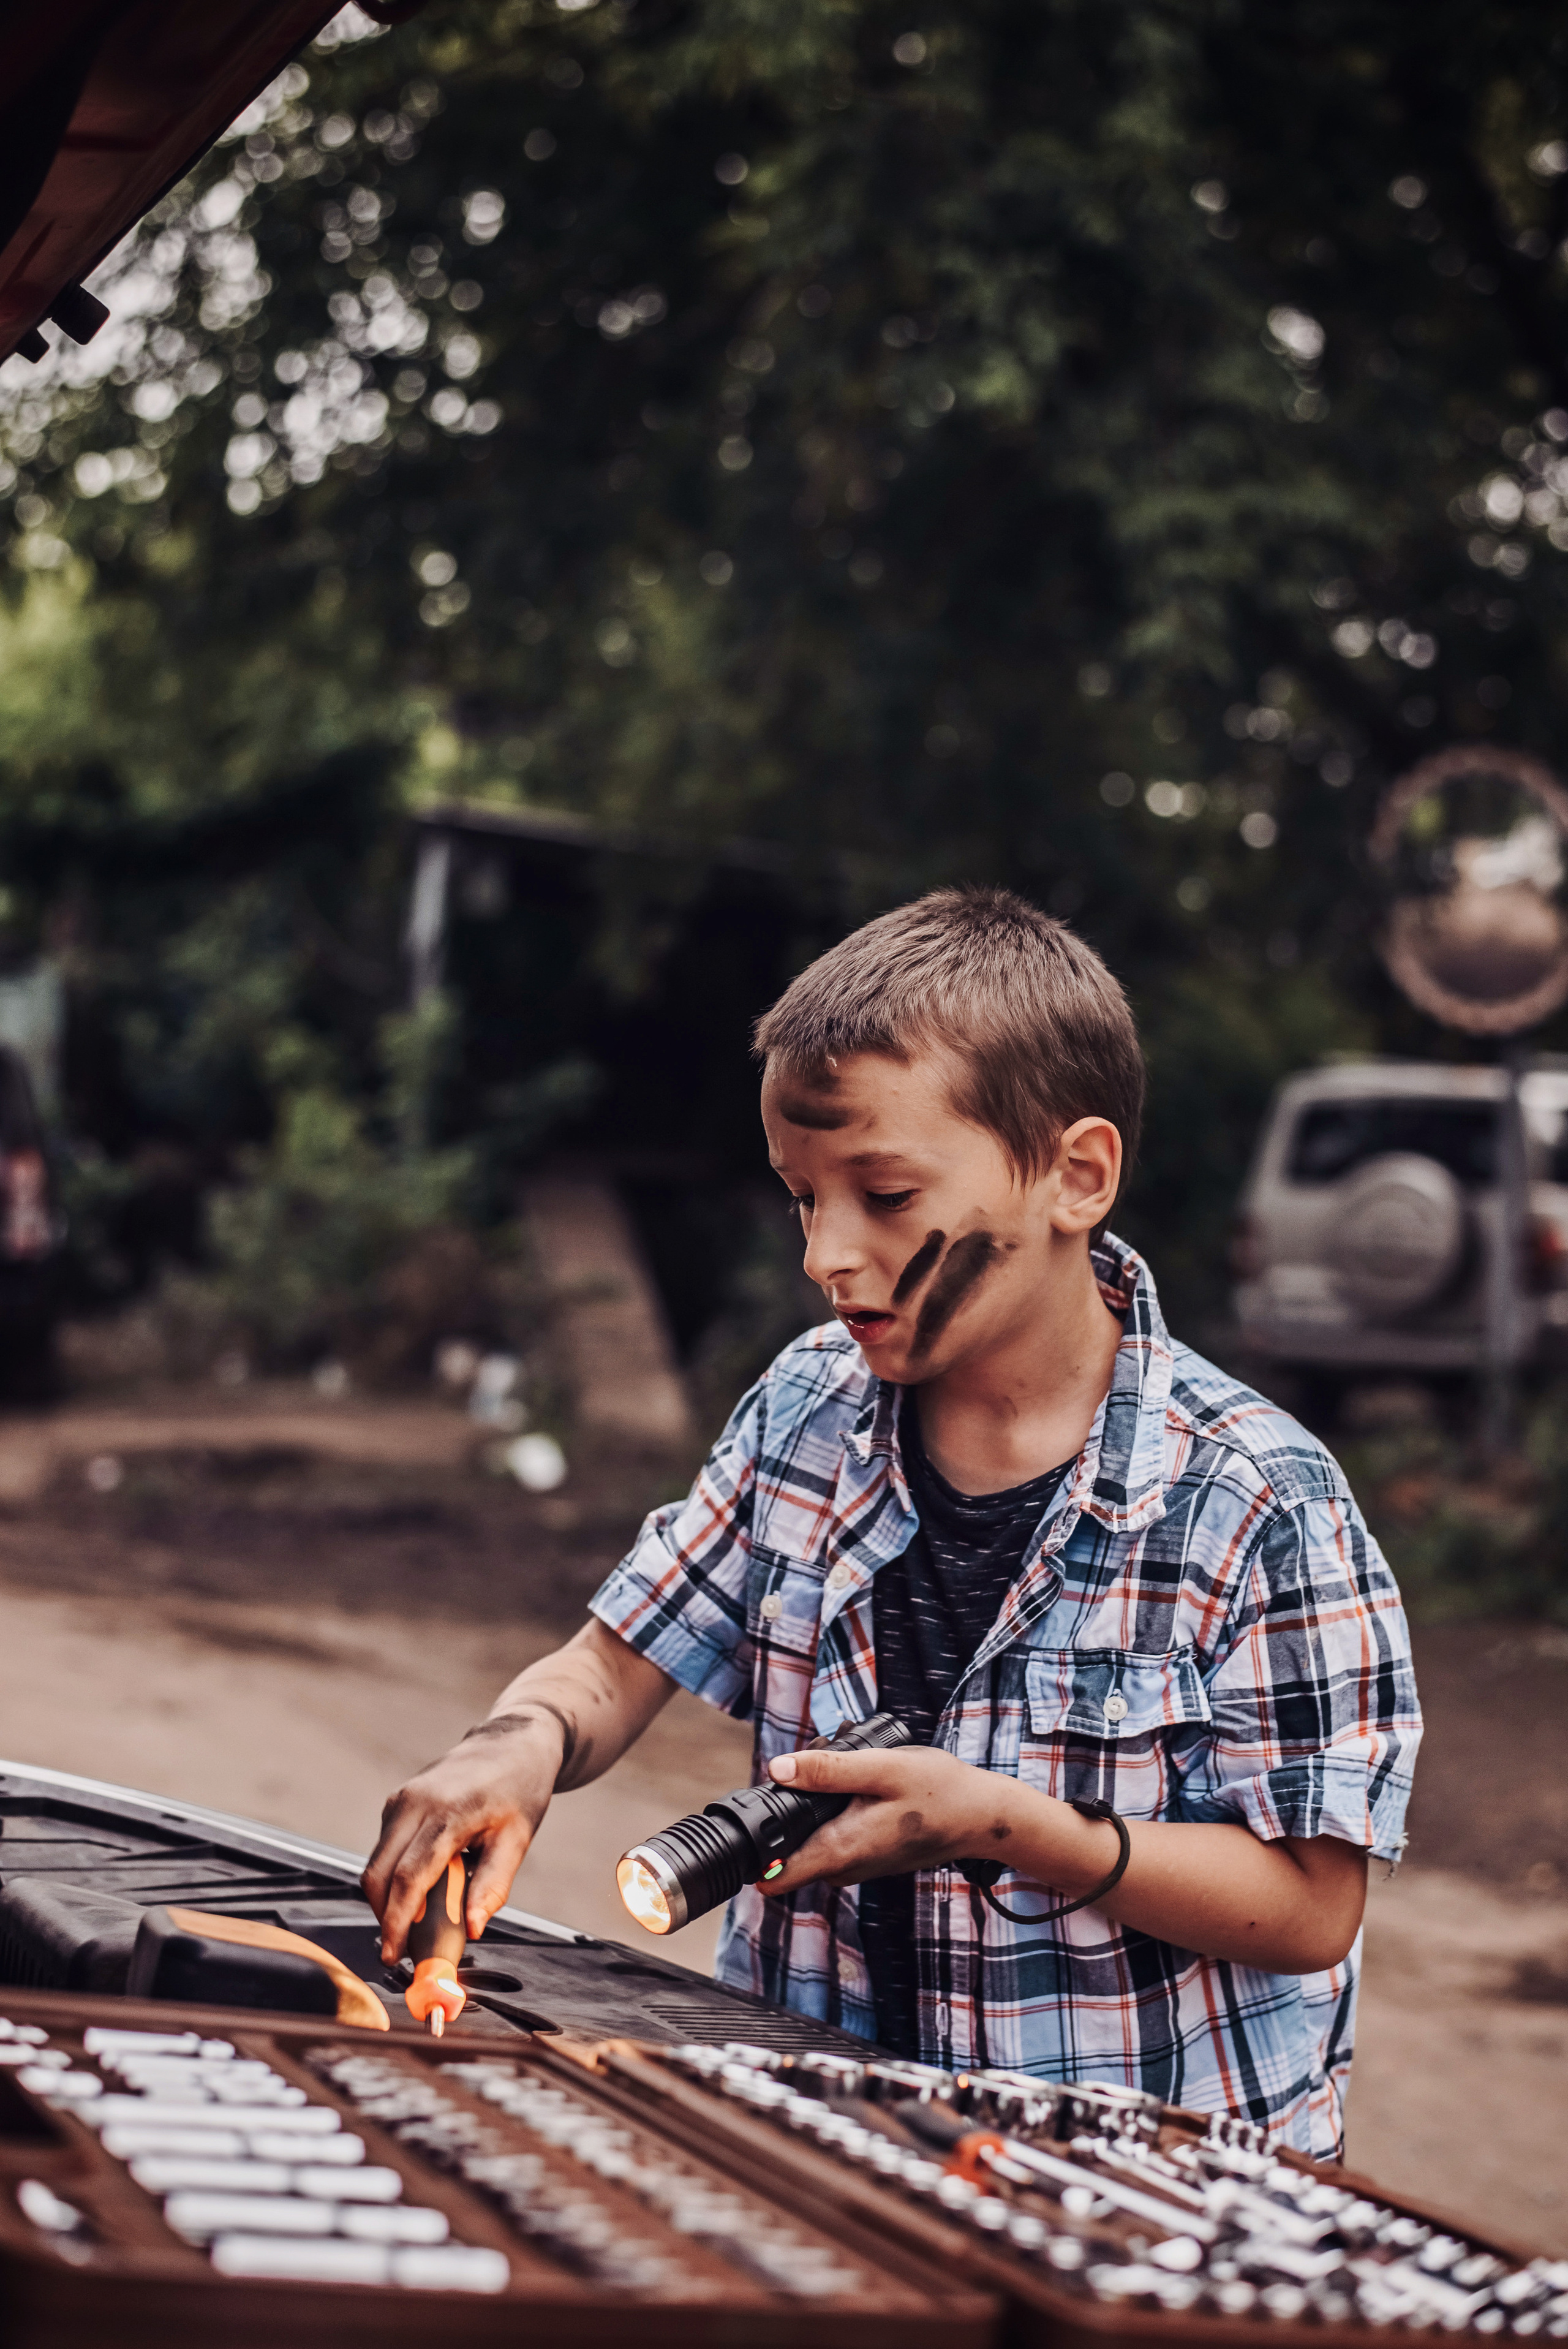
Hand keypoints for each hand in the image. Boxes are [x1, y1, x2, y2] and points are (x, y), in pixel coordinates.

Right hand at [361, 1714, 564, 1960]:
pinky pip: (382, 1848)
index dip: (397, 1922)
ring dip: (387, 1898)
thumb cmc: (519, 1790)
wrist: (512, 1744)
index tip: (394, 1954)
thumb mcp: (517, 1841)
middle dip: (384, 1917)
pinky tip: (419, 1889)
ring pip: (375, 1863)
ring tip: (416, 1922)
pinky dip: (391, 1876)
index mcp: (448, 1813)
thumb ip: (492, 1887)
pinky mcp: (397, 1801)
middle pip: (379, 1874)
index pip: (409, 1877)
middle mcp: (415, 1803)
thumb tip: (472, 1930)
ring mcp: (401, 1799)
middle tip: (402, 1948)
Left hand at [757, 1743, 1022, 1894]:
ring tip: (841, 1775)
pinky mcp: (868, 1856)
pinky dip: (833, 1816)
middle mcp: (844, 1867)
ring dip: (812, 1813)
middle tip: (808, 1773)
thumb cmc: (939, 1791)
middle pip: (787, 1855)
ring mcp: (857, 1865)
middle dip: (785, 1817)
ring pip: (811, 1844)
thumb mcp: (882, 1768)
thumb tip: (777, 1769)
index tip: (747, 1824)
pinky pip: (833, 1841)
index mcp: (840, 1850)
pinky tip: (858, 1788)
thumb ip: (828, 1770)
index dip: (752, 1855)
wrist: (983, 1817)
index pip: (774, 1877)